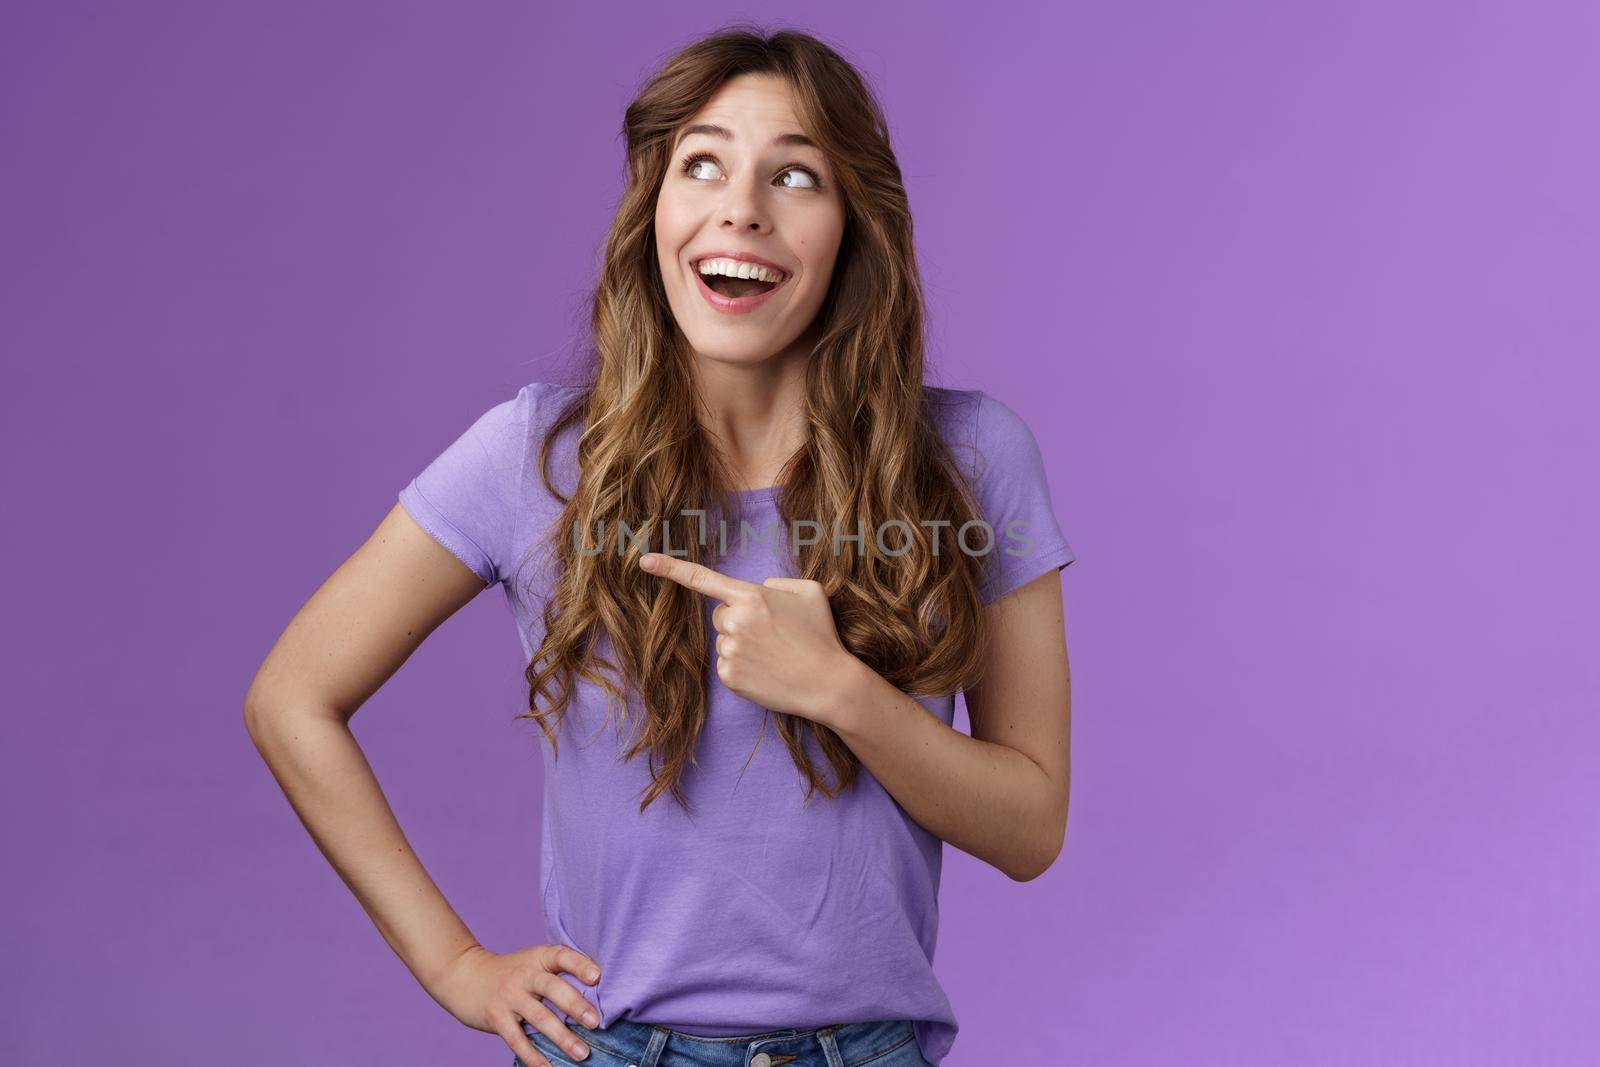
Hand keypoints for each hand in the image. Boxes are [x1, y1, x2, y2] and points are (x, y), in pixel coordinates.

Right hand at [429, 942, 601, 1064]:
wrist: (464, 975)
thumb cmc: (511, 972)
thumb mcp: (532, 962)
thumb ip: (558, 974)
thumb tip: (597, 997)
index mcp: (538, 958)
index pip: (561, 956)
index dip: (580, 965)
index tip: (597, 977)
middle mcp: (524, 975)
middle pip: (552, 988)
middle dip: (575, 1005)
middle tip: (595, 1022)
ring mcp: (509, 997)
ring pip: (538, 1017)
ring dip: (562, 1037)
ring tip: (582, 1053)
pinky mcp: (496, 1017)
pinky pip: (517, 1039)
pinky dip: (533, 1056)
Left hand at [638, 552, 862, 725]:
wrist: (828, 684)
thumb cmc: (822, 635)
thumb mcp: (809, 591)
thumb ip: (777, 582)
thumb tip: (758, 590)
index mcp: (751, 596)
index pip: (703, 579)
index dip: (670, 568)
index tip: (644, 561)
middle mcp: (735, 622)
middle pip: (721, 615)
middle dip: (740, 619)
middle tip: (772, 634)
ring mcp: (729, 651)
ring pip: (725, 640)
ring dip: (743, 644)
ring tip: (775, 654)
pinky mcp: (729, 677)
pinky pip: (727, 664)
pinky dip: (744, 666)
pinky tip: (767, 670)